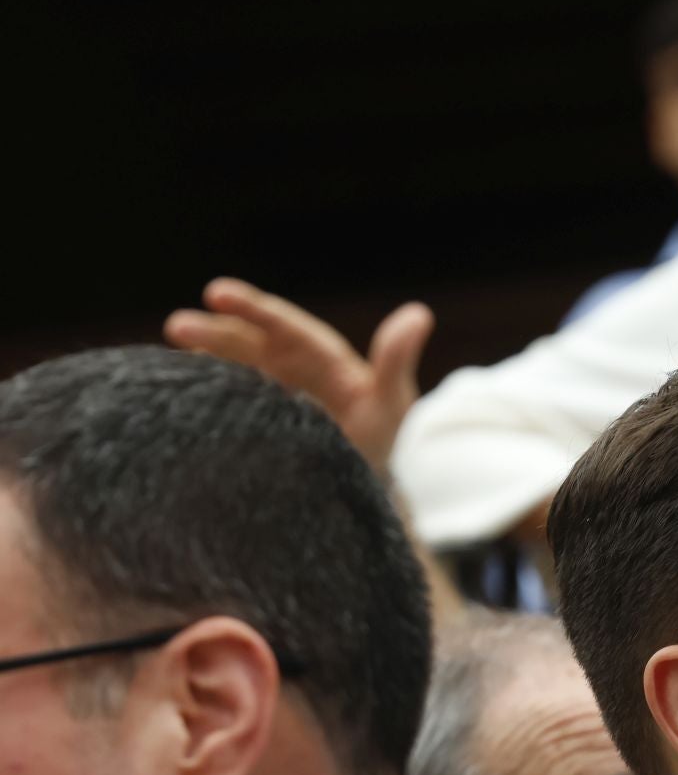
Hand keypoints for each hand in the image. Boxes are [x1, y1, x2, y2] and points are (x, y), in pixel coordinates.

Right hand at [165, 277, 432, 474]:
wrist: (369, 481)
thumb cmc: (385, 434)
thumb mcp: (392, 399)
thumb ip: (396, 359)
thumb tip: (420, 313)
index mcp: (316, 354)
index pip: (281, 324)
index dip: (250, 308)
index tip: (217, 292)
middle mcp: (284, 367)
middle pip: (244, 342)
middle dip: (212, 333)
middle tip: (177, 326)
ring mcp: (264, 393)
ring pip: (226, 371)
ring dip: (198, 364)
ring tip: (161, 366)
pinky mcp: (250, 422)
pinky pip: (221, 406)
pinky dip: (198, 400)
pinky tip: (167, 401)